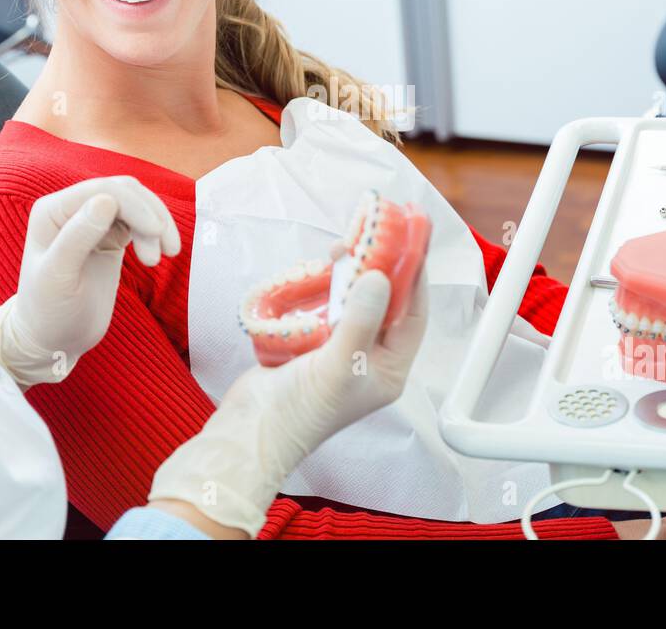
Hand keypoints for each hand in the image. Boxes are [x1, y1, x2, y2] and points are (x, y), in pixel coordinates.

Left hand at [0, 176, 180, 385]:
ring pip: (135, 203)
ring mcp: (92, 221)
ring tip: (158, 260)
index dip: (134, 205)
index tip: (156, 232)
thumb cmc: (49, 312)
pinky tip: (157, 255)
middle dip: (149, 214)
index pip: (102, 191)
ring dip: (155, 224)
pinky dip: (153, 233)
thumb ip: (78, 237)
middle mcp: (71, 209)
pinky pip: (137, 221)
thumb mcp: (59, 277)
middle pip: (123, 191)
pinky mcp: (109, 236)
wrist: (54, 339)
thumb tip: (106, 199)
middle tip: (168, 251)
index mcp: (53, 211)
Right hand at [149, 267, 428, 536]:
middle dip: (382, 269)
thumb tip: (379, 276)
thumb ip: (361, 320)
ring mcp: (341, 350)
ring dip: (353, 274)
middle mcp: (371, 359)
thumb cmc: (300, 410)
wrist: (250, 431)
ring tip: (346, 245)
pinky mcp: (313, 343)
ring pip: (356, 301)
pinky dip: (328, 286)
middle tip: (378, 233)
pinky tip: (323, 268)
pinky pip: (329, 307)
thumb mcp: (338, 365)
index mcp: (389, 370)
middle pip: (386, 304)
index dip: (414, 277)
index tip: (413, 241)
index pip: (413, 316)